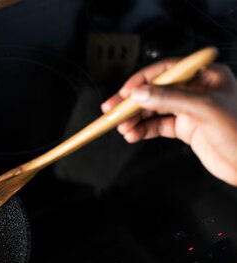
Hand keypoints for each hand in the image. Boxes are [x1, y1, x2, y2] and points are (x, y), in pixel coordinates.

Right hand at [101, 60, 236, 185]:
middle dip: (133, 102)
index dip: (142, 80)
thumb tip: (139, 94)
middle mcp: (196, 89)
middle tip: (112, 110)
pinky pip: (157, 125)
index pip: (167, 70)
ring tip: (122, 127)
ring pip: (154, 109)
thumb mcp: (203, 109)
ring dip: (135, 118)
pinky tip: (133, 135)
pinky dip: (143, 130)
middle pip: (155, 90)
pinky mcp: (186, 127)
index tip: (125, 93)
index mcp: (206, 75)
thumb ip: (169, 99)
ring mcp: (190, 109)